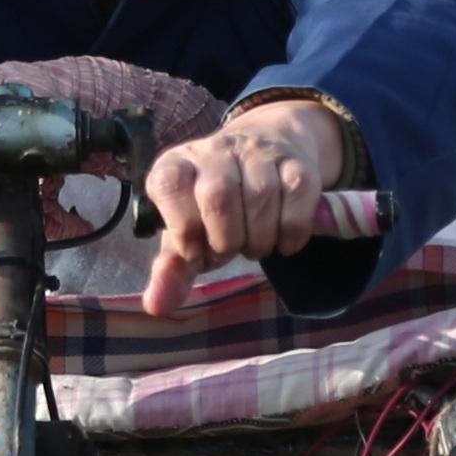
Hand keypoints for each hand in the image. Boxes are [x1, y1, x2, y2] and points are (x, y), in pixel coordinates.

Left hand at [140, 97, 352, 314]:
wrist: (266, 150)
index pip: (170, 184)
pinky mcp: (297, 162)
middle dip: (225, 239)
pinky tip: (283, 242)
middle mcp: (215, 151)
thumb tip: (157, 306)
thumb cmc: (216, 205)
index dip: (182, 226)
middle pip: (218, 194)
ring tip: (254, 246)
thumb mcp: (188, 233)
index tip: (194, 252)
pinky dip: (292, 230)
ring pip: (261, 195)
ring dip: (259, 238)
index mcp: (178, 166)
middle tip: (229, 251)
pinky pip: (298, 194)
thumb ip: (172, 269)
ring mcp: (258, 153)